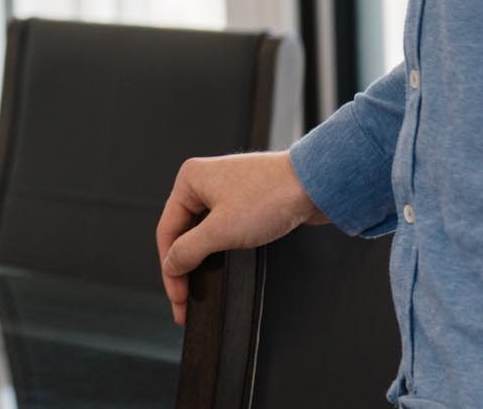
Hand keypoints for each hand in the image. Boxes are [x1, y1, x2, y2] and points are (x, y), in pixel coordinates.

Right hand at [155, 151, 322, 324]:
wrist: (315, 185)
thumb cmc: (270, 197)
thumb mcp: (221, 230)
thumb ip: (189, 250)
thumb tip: (171, 265)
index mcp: (189, 180)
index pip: (167, 230)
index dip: (170, 268)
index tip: (178, 298)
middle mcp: (203, 181)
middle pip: (183, 232)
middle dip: (184, 268)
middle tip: (186, 302)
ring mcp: (225, 190)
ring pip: (202, 232)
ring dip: (201, 261)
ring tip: (201, 289)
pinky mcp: (244, 200)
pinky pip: (222, 229)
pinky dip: (218, 250)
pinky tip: (220, 268)